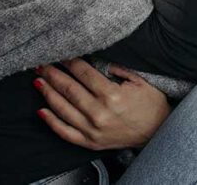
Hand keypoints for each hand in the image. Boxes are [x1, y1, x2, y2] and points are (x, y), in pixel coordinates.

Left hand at [33, 58, 170, 150]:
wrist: (158, 131)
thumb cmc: (151, 104)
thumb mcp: (141, 81)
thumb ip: (119, 69)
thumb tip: (98, 59)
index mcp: (112, 95)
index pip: (84, 74)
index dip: (70, 62)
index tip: (61, 54)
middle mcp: (99, 113)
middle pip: (69, 89)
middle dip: (53, 74)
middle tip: (41, 64)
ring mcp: (92, 129)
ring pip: (63, 109)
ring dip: (48, 93)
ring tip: (38, 81)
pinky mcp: (90, 142)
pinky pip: (65, 132)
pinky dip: (51, 121)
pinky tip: (41, 111)